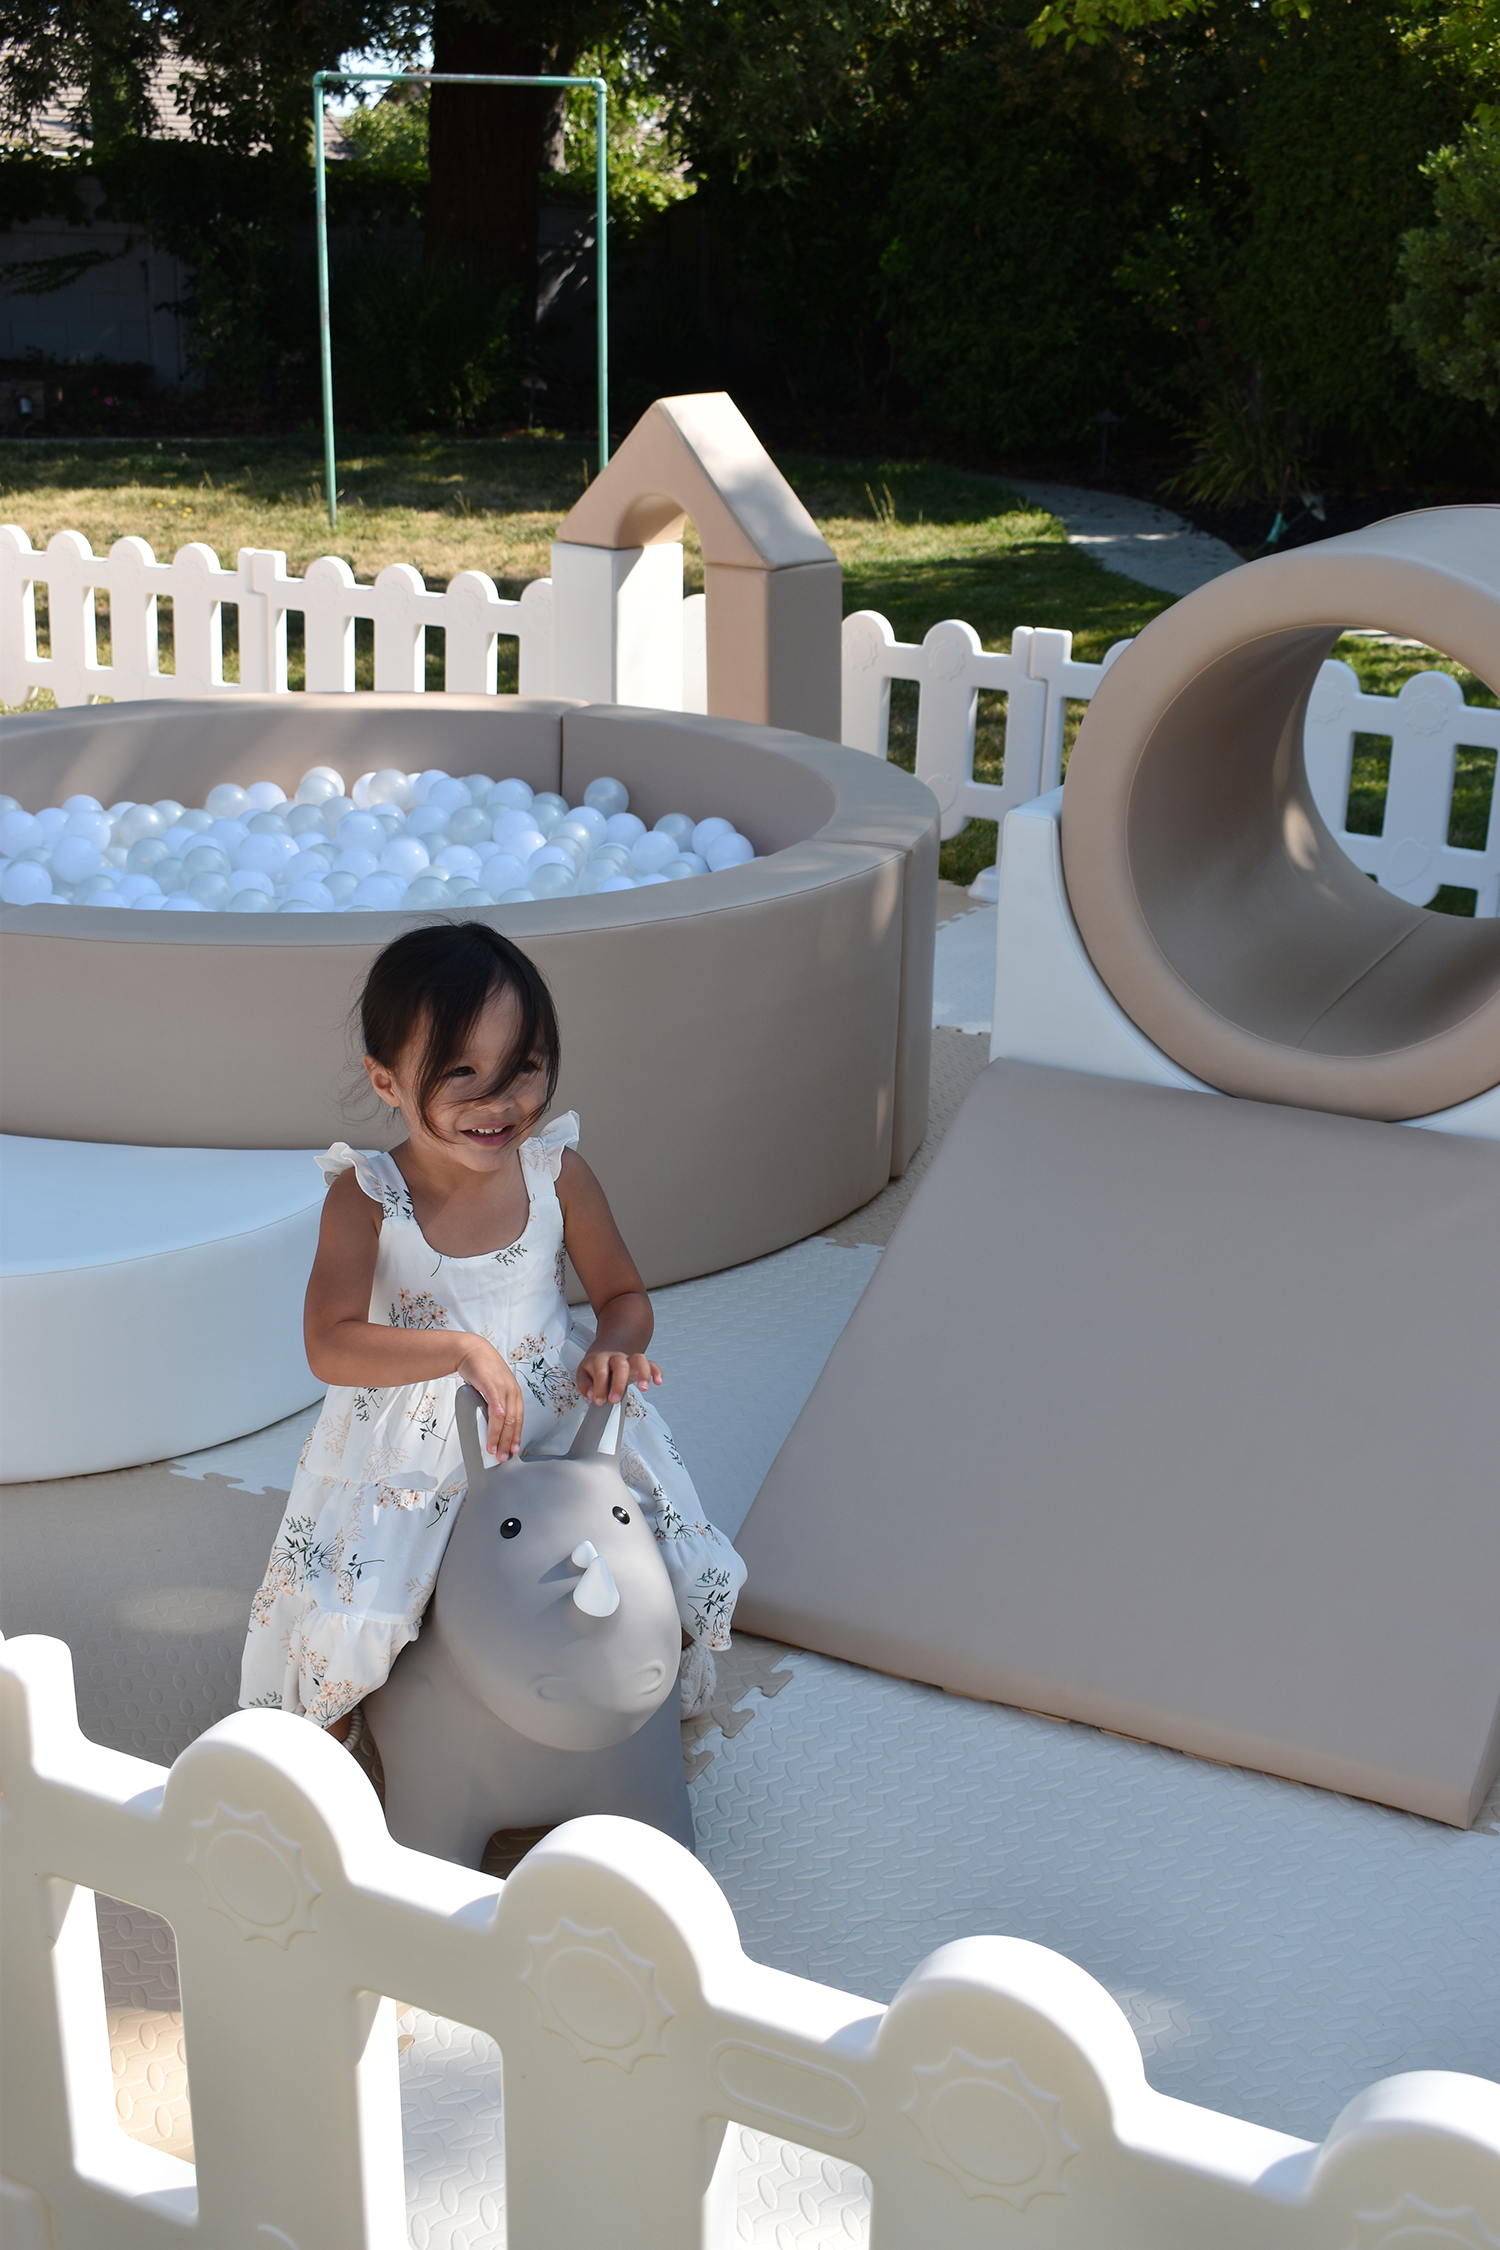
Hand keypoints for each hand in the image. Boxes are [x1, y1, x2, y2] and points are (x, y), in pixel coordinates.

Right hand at [455, 1338, 527, 1459]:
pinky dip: (495, 1417)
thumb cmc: (482, 1371)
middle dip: (507, 1442)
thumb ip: (494, 1405)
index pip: (519, 1420)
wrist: (472, 1351)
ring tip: (492, 1449)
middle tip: (502, 1457)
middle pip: (513, 1422)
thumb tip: (490, 1425)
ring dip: (498, 1436)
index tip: (512, 1451)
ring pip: (504, 1417)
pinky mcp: (490, 1384)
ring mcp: (502, 1387)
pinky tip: (493, 1428)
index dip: (516, 1437)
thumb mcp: (493, 1390)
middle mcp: (512, 1392)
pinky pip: (495, 1403)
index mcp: (514, 1395)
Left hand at [578, 1349, 661, 1404]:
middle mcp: (615, 1357)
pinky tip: (658, 1381)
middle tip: (615, 1400)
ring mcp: (629, 1359)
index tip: (599, 1401)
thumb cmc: (595, 1368)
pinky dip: (656, 1371)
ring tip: (643, 1388)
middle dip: (618, 1383)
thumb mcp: (583, 1375)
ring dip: (643, 1373)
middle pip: (620, 1364)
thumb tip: (592, 1394)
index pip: (600, 1371)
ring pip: (638, 1359)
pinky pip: (650, 1363)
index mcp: (599, 1360)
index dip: (599, 1387)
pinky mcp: (639, 1363)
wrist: (605, 1354)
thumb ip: (585, 1385)